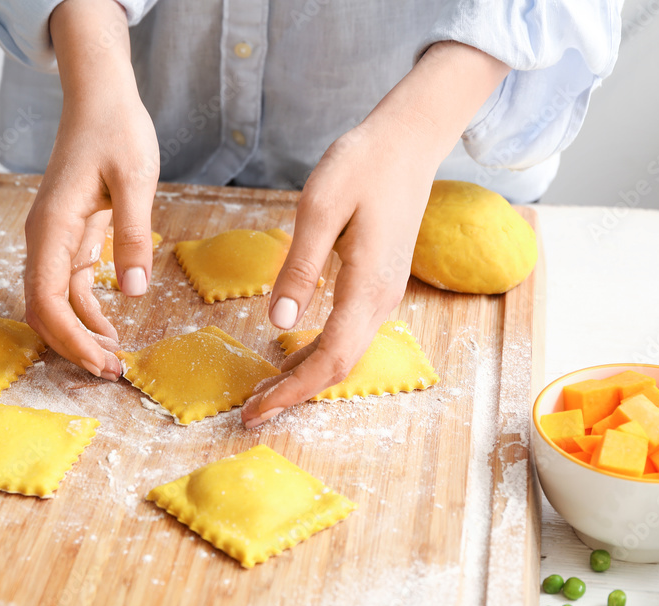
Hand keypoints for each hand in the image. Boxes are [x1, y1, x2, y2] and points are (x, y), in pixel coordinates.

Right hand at [23, 0, 158, 380]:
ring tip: (113, 360)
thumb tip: (133, 292)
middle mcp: (43, 237)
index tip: (103, 362)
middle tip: (112, 372)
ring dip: (79, 333)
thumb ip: (132, 235)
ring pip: (54, 302)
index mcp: (51, 226)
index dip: (70, 338)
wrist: (101, 97)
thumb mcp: (135, 180)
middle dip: (72, 345)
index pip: (46, 299)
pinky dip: (86, 312)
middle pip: (43, 308)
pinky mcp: (72, 237)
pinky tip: (109, 330)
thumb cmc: (116, 130)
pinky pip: (70, 286)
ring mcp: (55, 239)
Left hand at [241, 114, 431, 426]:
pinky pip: (347, 333)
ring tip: (264, 390)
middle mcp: (381, 299)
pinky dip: (317, 352)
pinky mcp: (377, 284)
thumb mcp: (319, 209)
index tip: (256, 410)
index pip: (331, 358)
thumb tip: (279, 322)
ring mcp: (383, 293)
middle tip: (251, 410)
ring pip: (344, 353)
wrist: (408, 142)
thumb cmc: (362, 165)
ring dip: (304, 376)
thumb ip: (300, 268)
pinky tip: (290, 355)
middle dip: (294, 393)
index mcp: (367, 285)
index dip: (293, 390)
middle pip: (339, 366)